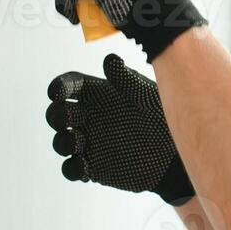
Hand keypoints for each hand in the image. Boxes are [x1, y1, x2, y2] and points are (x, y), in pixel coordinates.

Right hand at [45, 52, 194, 204]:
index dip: (58, 87)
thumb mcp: (145, 94)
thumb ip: (126, 79)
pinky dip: (72, 168)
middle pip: (57, 114)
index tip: (57, 92)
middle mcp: (88, 117)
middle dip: (57, 115)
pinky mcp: (93, 168)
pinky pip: (72, 169)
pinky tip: (85, 166)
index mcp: (96, 94)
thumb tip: (110, 60)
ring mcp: (88, 143)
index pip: (69, 86)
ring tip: (79, 141)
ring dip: (63, 141)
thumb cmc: (159, 115)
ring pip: (61, 142)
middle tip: (70, 117)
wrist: (173, 152)